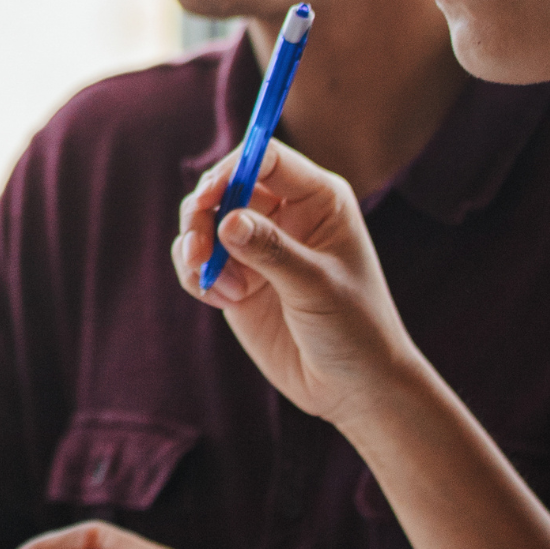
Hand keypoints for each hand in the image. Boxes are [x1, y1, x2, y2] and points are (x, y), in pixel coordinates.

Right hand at [174, 138, 426, 427]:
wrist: (354, 389)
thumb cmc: (355, 329)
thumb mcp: (316, 286)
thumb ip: (271, 250)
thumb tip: (225, 220)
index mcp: (318, 200)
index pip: (267, 159)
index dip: (234, 168)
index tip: (209, 196)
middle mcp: (285, 215)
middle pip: (225, 185)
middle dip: (203, 211)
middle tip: (198, 246)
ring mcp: (257, 247)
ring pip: (203, 221)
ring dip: (194, 245)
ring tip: (208, 278)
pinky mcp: (236, 278)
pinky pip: (196, 260)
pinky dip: (196, 275)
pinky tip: (220, 300)